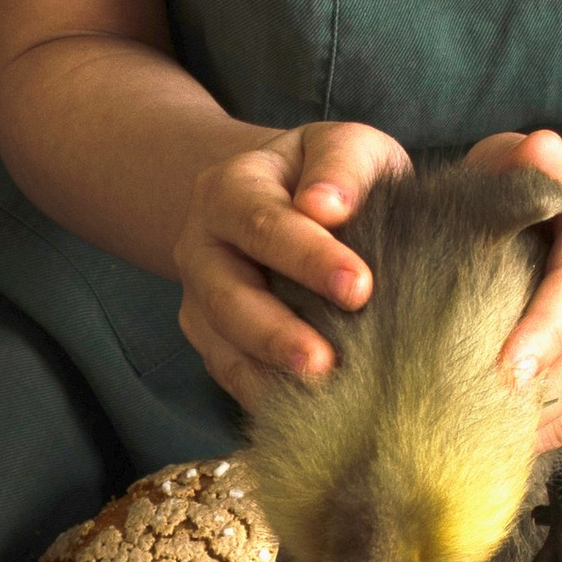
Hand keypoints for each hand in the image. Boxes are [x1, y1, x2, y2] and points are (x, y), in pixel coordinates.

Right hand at [175, 119, 408, 409]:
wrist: (281, 199)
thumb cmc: (328, 177)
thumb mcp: (344, 148)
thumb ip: (345, 165)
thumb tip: (327, 205)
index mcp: (232, 188)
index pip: (265, 223)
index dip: (310, 257)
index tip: (360, 287)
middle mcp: (204, 245)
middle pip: (230, 294)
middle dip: (277, 332)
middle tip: (327, 362)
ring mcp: (201, 297)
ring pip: (222, 343)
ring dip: (268, 372)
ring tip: (320, 395)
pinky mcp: (212, 340)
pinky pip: (229, 373)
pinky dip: (263, 395)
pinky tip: (306, 414)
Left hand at [465, 127, 561, 447]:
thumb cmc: (531, 198)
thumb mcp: (511, 166)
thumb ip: (516, 166)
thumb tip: (541, 149)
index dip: (546, 329)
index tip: (503, 371)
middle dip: (538, 392)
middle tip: (475, 420)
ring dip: (544, 421)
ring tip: (482, 436)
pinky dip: (561, 430)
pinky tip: (514, 436)